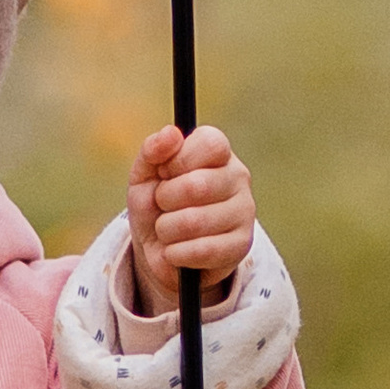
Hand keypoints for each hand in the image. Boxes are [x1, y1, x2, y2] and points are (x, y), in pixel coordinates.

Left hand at [127, 124, 255, 305]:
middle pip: (196, 185)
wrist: (161, 252)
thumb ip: (152, 151)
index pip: (209, 144)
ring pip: (195, 221)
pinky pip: (202, 251)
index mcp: (219, 151)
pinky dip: (175, 254)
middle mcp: (238, 176)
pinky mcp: (242, 244)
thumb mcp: (145, 175)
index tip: (164, 174)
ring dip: (166, 231)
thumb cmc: (156, 205)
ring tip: (167, 231)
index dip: (177, 162)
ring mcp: (244, 210)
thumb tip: (171, 134)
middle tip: (163, 206)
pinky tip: (175, 252)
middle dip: (164, 200)